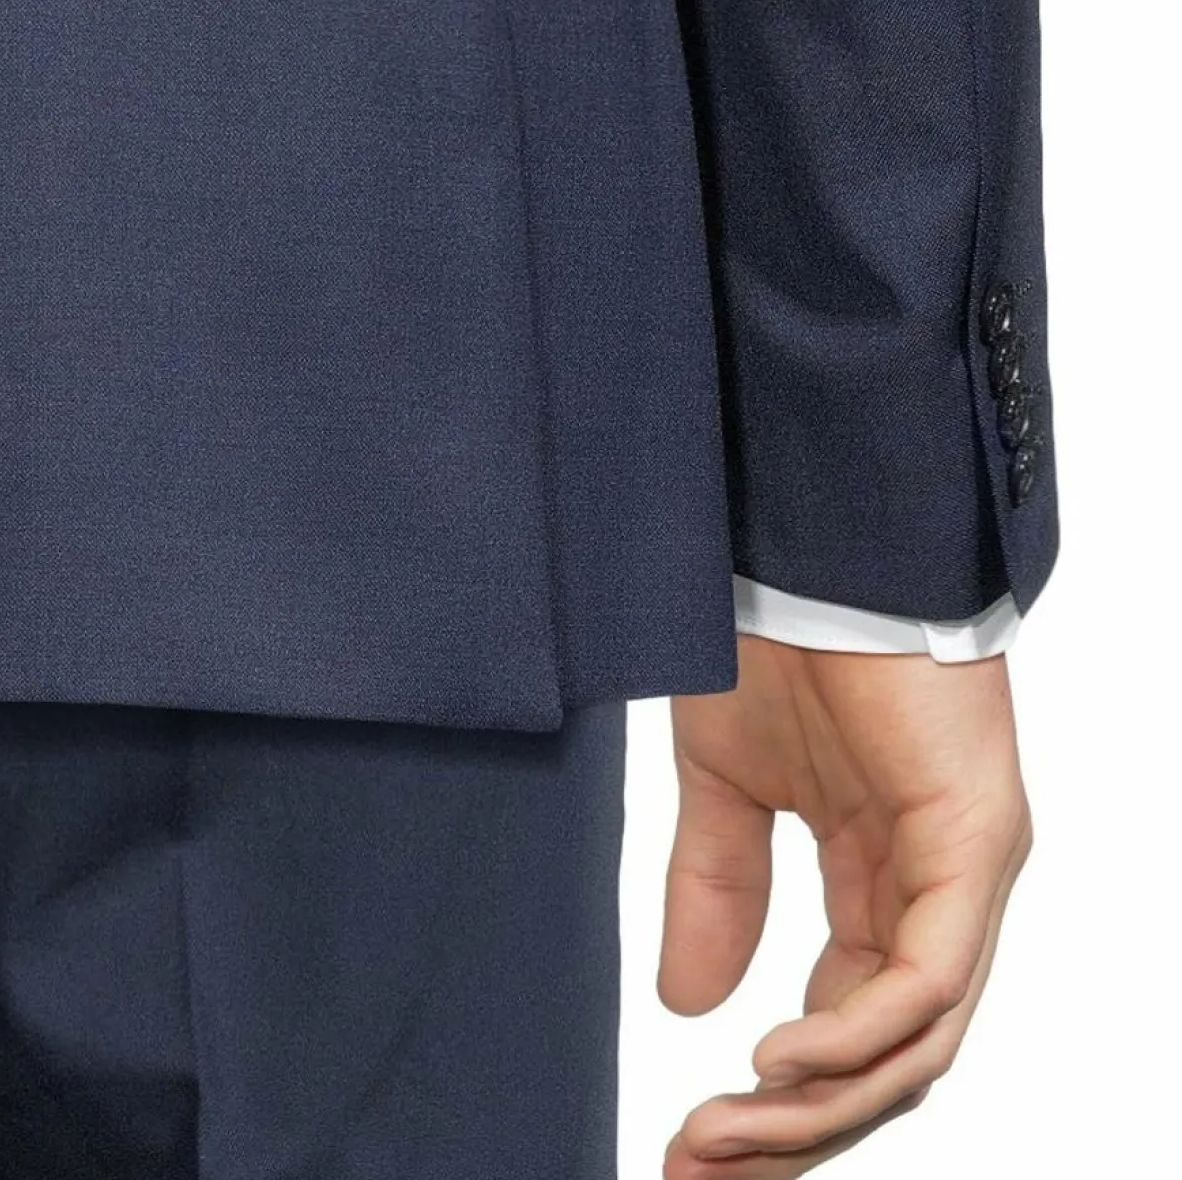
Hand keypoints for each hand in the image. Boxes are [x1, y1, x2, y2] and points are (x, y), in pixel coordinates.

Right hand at [661, 632, 1032, 1176]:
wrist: (807, 546)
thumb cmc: (777, 642)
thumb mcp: (725, 787)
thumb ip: (718, 888)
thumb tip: (690, 1007)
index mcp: (882, 880)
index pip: (848, 1029)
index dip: (778, 1104)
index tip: (687, 1147)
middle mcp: (937, 892)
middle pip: (886, 1059)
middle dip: (793, 1134)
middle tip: (696, 1172)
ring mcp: (965, 871)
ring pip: (914, 1041)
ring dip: (815, 1107)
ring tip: (721, 1137)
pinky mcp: (976, 841)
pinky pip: (928, 977)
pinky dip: (854, 1036)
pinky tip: (775, 1061)